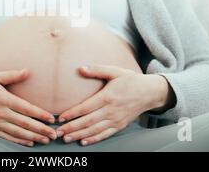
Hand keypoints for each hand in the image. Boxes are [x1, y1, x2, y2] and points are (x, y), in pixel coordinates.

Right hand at [0, 69, 56, 146]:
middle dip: (41, 129)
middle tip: (54, 134)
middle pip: (24, 123)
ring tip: (46, 140)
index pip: (26, 108)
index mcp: (3, 99)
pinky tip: (29, 142)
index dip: (40, 114)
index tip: (51, 118)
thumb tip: (27, 71)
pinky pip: (7, 137)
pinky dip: (19, 141)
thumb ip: (11, 75)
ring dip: (33, 137)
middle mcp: (0, 112)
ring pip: (17, 132)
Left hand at [55, 65, 170, 145]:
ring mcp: (116, 119)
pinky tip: (83, 141)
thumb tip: (80, 68)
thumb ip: (97, 70)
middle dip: (72, 127)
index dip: (72, 113)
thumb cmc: (130, 80)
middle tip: (58, 132)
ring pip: (95, 130)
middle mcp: (111, 110)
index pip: (86, 107)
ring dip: (79, 135)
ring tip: (67, 138)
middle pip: (88, 121)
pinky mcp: (120, 125)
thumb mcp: (115, 71)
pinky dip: (94, 139)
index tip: (61, 117)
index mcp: (108, 97)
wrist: (149, 92)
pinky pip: (105, 134)